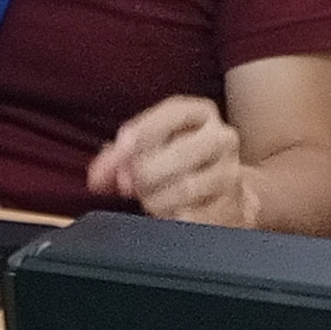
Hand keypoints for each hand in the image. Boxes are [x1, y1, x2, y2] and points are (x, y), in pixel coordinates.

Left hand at [87, 96, 255, 225]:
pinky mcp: (231, 206)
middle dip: (145, 172)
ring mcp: (230, 173)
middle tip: (125, 185)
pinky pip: (195, 216)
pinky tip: (167, 214)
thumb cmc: (180, 166)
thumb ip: (120, 155)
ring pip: (186, 188)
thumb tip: (98, 176)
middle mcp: (222, 138)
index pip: (174, 112)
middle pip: (181, 153)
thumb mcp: (153, 148)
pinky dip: (172, 217)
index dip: (145, 128)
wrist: (226, 196)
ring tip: (148, 200)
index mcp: (201, 114)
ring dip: (155, 198)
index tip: (121, 144)